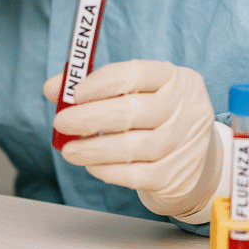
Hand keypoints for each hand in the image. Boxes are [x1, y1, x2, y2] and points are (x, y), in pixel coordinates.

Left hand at [44, 59, 228, 218]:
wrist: (196, 160)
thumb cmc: (156, 117)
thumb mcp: (136, 94)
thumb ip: (95, 88)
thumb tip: (53, 88)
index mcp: (176, 78)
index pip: (136, 73)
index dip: (101, 82)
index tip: (74, 93)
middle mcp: (185, 108)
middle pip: (133, 111)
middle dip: (90, 117)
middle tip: (61, 122)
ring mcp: (184, 143)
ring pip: (132, 146)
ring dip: (93, 148)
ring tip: (69, 150)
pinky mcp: (175, 175)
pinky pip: (135, 174)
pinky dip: (108, 170)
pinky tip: (92, 165)